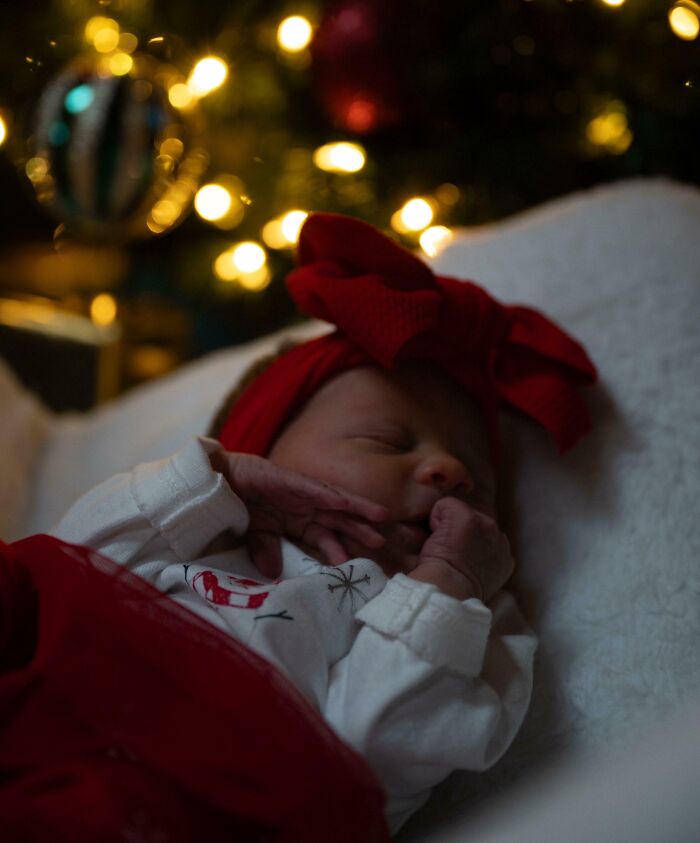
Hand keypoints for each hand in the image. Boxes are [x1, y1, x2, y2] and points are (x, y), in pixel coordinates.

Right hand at [212, 451, 387, 576]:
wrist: (216, 482)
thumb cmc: (238, 506)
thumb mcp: (255, 534)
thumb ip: (266, 550)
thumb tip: (272, 573)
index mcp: (298, 522)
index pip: (326, 537)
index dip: (342, 549)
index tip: (358, 567)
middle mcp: (304, 507)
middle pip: (339, 520)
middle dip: (360, 529)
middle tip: (383, 542)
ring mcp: (299, 492)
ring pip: (335, 502)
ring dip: (357, 509)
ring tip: (380, 517)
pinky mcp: (287, 479)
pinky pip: (313, 488)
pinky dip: (329, 495)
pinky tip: (346, 502)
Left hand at [409, 497, 513, 602]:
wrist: (448, 592)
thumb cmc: (454, 592)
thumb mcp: (478, 580)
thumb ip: (480, 562)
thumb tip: (468, 553)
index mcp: (505, 558)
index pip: (482, 539)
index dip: (465, 546)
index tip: (458, 563)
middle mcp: (500, 539)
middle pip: (473, 524)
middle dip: (459, 535)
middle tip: (451, 558)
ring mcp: (486, 524)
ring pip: (460, 513)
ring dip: (448, 528)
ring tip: (445, 550)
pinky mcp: (467, 516)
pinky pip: (444, 506)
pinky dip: (434, 518)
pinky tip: (437, 540)